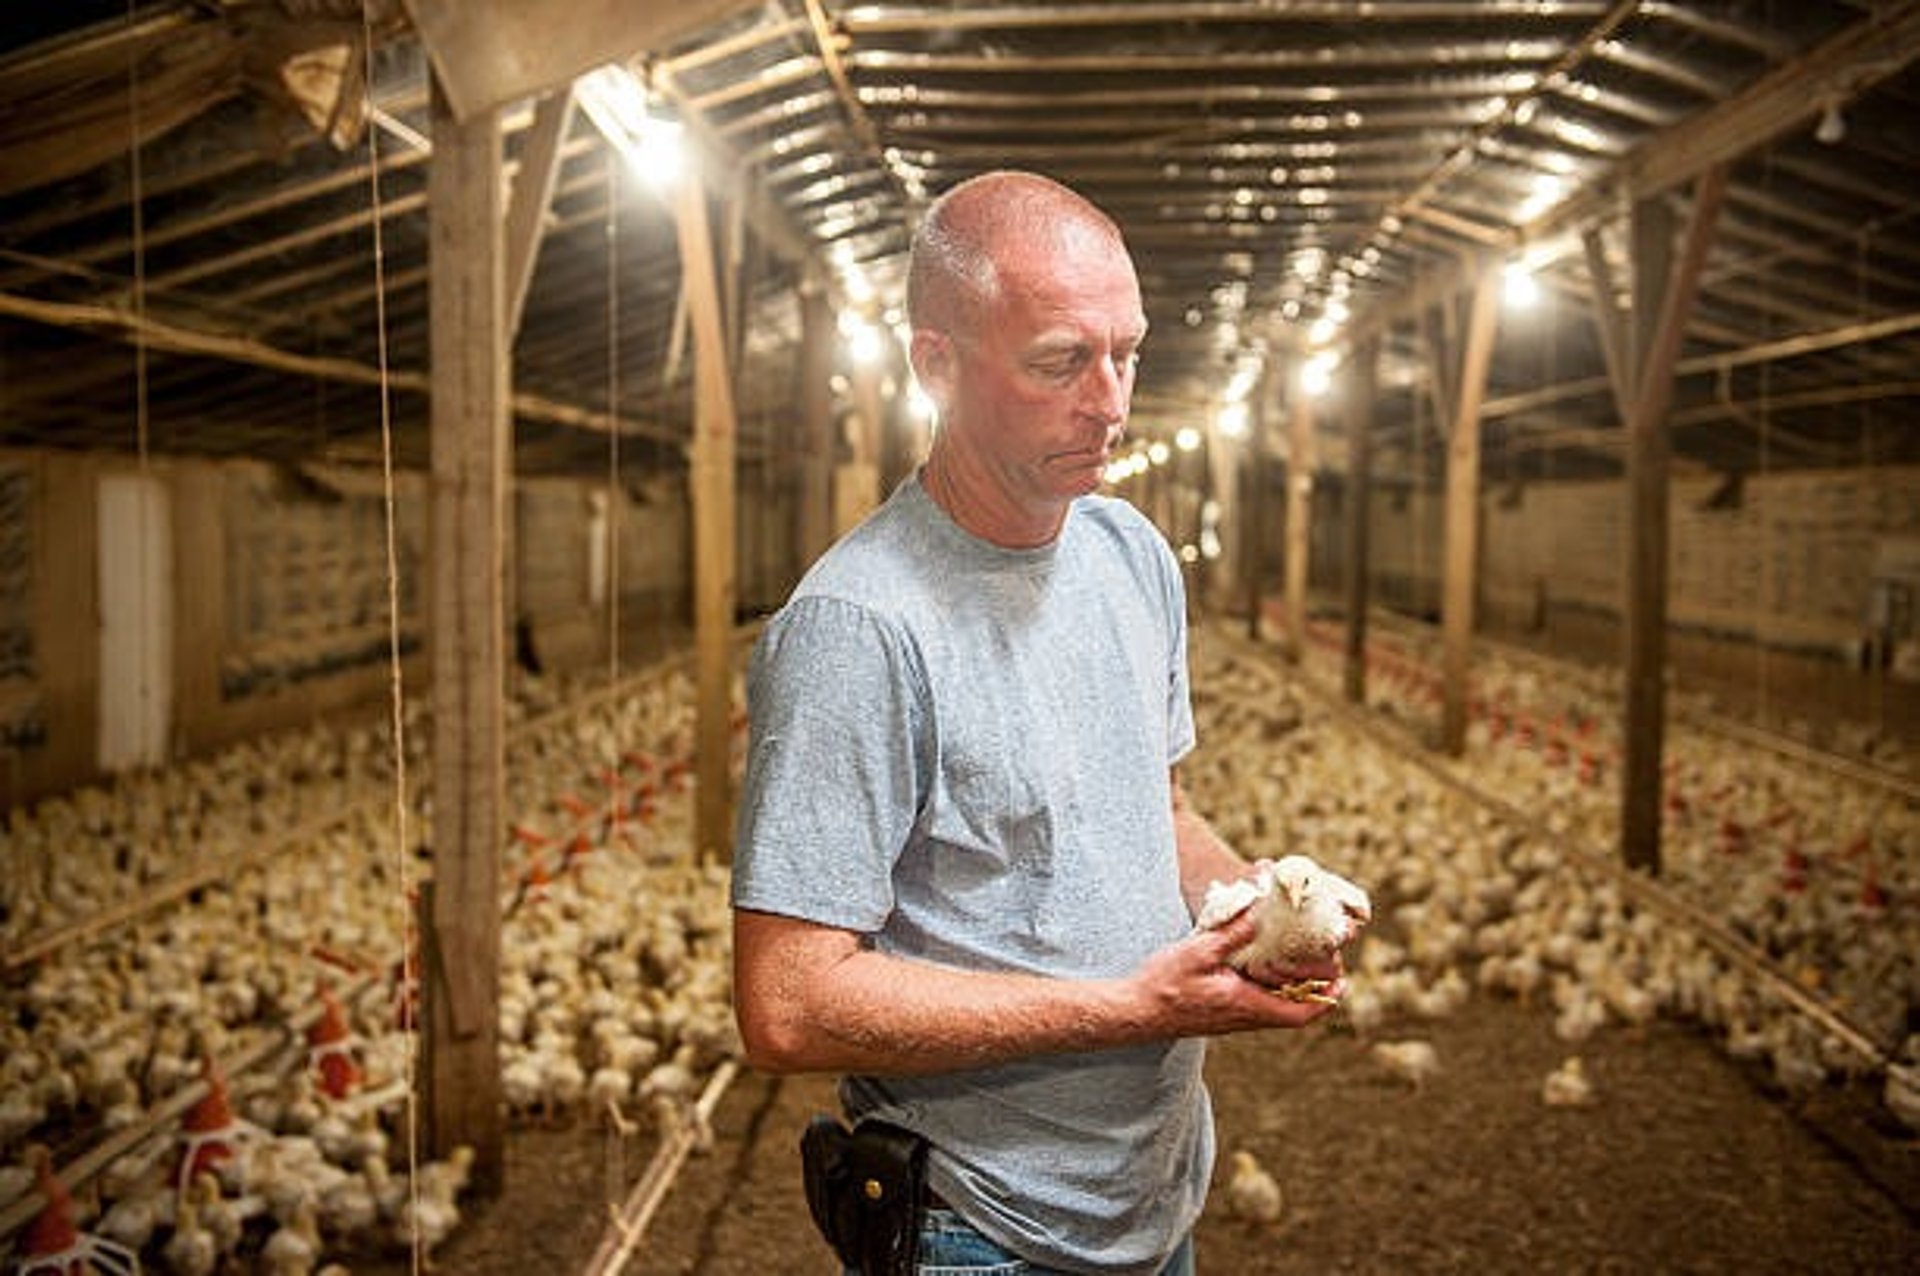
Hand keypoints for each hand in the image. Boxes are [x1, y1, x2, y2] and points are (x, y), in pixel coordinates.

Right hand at [1130, 907, 1343, 1035]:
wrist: (1134, 1013)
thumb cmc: (1164, 985)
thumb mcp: (1199, 951)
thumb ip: (1232, 932)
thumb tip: (1260, 909)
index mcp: (1247, 1005)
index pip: (1300, 1014)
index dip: (1326, 999)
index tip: (1342, 980)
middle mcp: (1244, 1017)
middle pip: (1293, 1010)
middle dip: (1313, 989)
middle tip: (1324, 961)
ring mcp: (1232, 1018)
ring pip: (1275, 1007)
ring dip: (1291, 988)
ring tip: (1299, 958)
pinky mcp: (1220, 1013)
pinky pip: (1256, 1003)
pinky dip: (1269, 987)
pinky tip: (1260, 963)